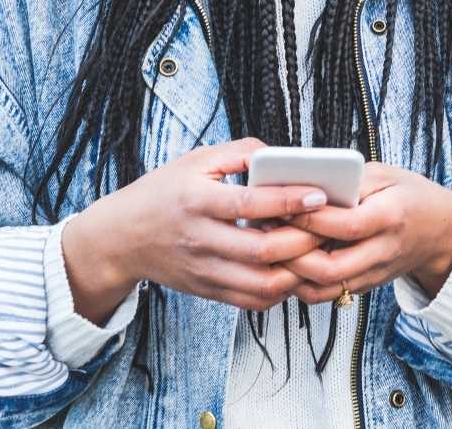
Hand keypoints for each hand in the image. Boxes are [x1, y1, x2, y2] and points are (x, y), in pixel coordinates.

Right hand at [62, 137, 341, 323]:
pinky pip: (252, 300)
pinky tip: (294, 270)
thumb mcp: (196, 161)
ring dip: (297, 271)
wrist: (120, 239)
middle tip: (332, 226)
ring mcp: (204, 271)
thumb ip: (241, 152)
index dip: (288, 200)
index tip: (320, 194)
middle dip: (304, 241)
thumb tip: (284, 154)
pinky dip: (281, 290)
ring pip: (261, 283)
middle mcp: (200, 240)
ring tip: (318, 251)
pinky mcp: (208, 291)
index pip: (249, 204)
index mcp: (197, 202)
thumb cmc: (163, 192)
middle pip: (261, 250)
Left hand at [279, 162, 451, 300]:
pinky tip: (283, 261)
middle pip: (331, 267)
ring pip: (324, 288)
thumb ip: (349, 181)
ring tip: (269, 250)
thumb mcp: (385, 175)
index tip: (282, 205)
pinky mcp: (363, 287)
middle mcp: (383, 251)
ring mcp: (373, 274)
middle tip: (266, 233)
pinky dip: (300, 281)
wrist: (439, 233)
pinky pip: (325, 292)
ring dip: (291, 274)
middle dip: (292, 253)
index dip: (311, 219)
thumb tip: (305, 185)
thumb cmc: (408, 195)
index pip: (347, 225)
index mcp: (392, 216)